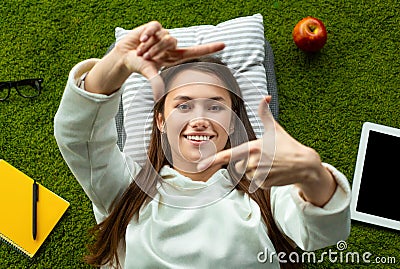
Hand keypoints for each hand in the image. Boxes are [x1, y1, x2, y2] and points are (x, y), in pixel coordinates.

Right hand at [85, 21, 224, 95]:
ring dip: (150, 44)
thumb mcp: (149, 73)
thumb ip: (156, 82)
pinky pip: (155, 27)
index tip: (224, 45)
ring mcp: (163, 35)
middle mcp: (171, 45)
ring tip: (142, 51)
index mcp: (175, 56)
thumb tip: (159, 96)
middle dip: (157, 50)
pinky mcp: (154, 27)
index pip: (196, 51)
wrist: (125, 57)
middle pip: (172, 42)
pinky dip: (148, 34)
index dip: (209, 48)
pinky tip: (141, 39)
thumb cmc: (140, 66)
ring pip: (163, 35)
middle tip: (147, 56)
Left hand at [198, 96, 336, 205]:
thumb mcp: (274, 128)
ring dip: (253, 171)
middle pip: (237, 165)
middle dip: (245, 162)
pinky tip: (272, 172)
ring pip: (245, 174)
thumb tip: (265, 96)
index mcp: (253, 147)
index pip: (228, 155)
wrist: (304, 164)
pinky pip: (254, 182)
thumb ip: (265, 113)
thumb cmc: (287, 144)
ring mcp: (259, 174)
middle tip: (261, 158)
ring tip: (268, 165)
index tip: (200, 165)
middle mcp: (254, 161)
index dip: (212, 159)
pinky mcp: (264, 184)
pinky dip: (261, 179)